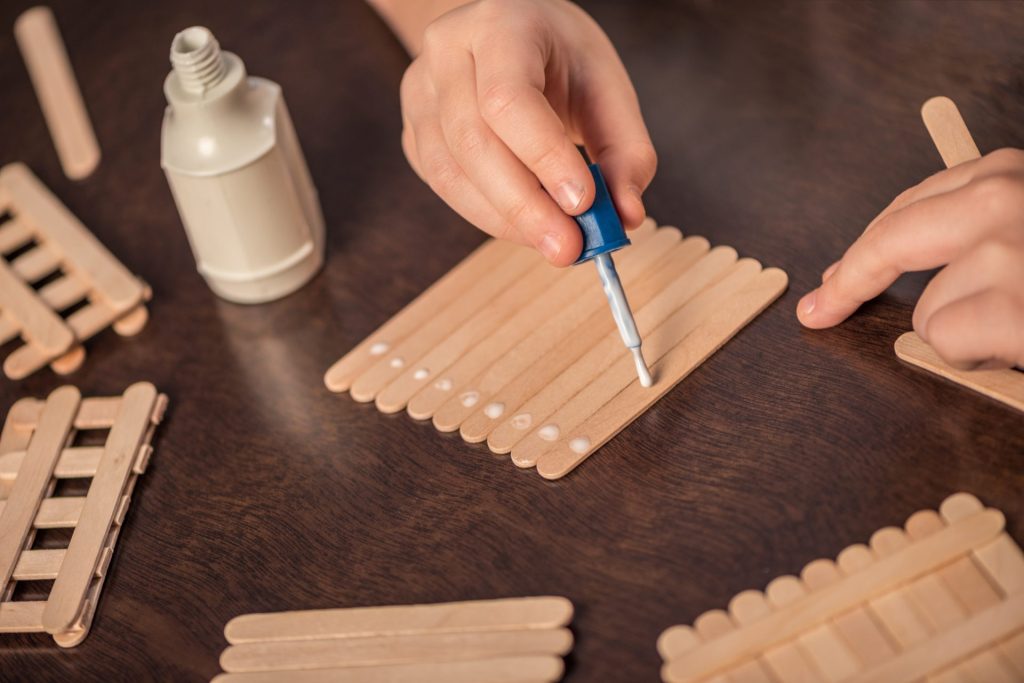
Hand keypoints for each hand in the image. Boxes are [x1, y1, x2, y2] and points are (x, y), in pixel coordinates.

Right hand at [398, 0, 656, 265]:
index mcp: (500, 24)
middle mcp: (447, 52)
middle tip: (570, 247)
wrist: (510, 37)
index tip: (583, 204)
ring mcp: (419, 93)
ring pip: (451, 172)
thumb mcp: (607, 87)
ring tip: (555, 242)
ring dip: (506, 220)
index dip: (543, 157)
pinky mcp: (412, 133)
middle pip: (473, 142)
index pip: (508, 99)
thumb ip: (625, 152)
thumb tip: (626, 216)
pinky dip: (488, 216)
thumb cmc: (560, 59)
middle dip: (525, 206)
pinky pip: (444, 186)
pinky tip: (525, 225)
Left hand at [797, 148, 1023, 369]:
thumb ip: (965, 234)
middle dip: (852, 282)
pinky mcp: (1013, 310)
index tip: (827, 283)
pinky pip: (947, 342)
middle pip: (890, 242)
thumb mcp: (1020, 233)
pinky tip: (1016, 345)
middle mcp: (1002, 199)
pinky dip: (975, 358)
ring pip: (925, 311)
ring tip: (1016, 327)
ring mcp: (1006, 253)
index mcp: (1005, 174)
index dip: (862, 251)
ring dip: (960, 333)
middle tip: (818, 312)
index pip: (908, 211)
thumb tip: (856, 275)